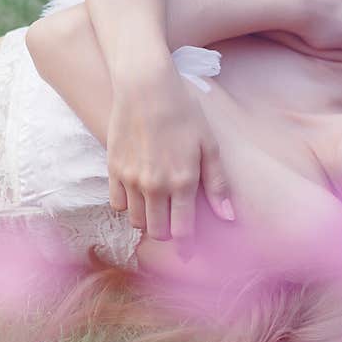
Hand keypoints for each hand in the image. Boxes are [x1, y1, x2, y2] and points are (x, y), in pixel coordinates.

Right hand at [106, 54, 234, 256]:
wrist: (145, 86)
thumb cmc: (184, 113)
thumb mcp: (209, 146)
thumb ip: (217, 184)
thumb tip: (228, 218)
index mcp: (182, 182)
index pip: (183, 231)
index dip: (187, 246)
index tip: (190, 254)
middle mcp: (154, 185)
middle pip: (157, 231)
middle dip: (167, 236)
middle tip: (175, 231)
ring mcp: (130, 178)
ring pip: (136, 220)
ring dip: (148, 221)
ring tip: (158, 211)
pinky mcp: (112, 169)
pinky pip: (117, 203)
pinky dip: (128, 205)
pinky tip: (139, 195)